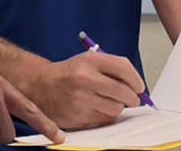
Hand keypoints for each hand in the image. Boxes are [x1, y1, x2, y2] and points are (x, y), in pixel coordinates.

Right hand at [20, 51, 146, 130]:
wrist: (41, 86)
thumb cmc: (70, 73)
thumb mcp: (88, 61)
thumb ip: (112, 69)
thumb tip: (137, 86)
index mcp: (89, 60)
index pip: (123, 68)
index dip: (136, 79)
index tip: (140, 87)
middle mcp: (84, 78)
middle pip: (123, 92)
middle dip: (133, 97)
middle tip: (133, 99)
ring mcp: (80, 100)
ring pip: (116, 109)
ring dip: (118, 107)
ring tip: (110, 102)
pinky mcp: (77, 117)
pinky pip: (104, 120)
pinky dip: (106, 116)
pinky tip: (98, 108)